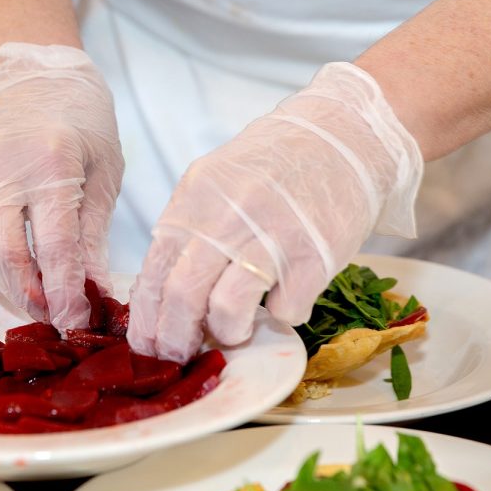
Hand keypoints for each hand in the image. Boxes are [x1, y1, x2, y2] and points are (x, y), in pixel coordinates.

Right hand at [0, 43, 123, 330]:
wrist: (32, 74)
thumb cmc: (81, 123)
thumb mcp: (104, 172)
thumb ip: (93, 236)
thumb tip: (94, 296)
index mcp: (50, 161)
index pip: (54, 246)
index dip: (64, 294)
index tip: (77, 323)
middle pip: (3, 255)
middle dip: (30, 298)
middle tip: (53, 317)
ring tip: (30, 293)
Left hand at [127, 63, 421, 361]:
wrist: (343, 136)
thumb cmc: (276, 164)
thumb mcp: (216, 181)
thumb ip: (190, 228)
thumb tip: (162, 293)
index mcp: (195, 200)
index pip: (155, 270)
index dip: (147, 319)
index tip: (147, 345)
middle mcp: (227, 217)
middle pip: (183, 295)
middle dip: (175, 339)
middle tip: (182, 354)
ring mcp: (271, 237)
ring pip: (228, 310)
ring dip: (228, 332)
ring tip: (237, 330)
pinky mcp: (313, 256)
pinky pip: (286, 310)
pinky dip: (284, 314)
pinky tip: (287, 297)